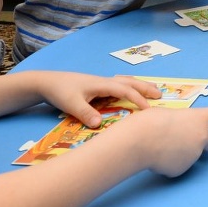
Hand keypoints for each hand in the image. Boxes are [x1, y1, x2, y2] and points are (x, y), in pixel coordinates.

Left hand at [36, 71, 160, 126]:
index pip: (125, 91)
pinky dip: (130, 87)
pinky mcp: (97, 86)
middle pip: (130, 82)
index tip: (148, 110)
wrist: (47, 82)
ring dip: (139, 86)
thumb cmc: (60, 92)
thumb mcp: (71, 104)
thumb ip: (85, 113)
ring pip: (125, 82)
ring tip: (152, 91)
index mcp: (101, 85)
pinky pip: (119, 85)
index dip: (138, 100)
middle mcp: (104, 82)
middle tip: (160, 95)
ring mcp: (101, 83)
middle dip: (145, 88)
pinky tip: (130, 91)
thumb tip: (99, 124)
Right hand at [115, 104, 207, 177]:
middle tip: (188, 140)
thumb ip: (183, 121)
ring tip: (162, 146)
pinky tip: (159, 157)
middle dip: (205, 142)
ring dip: (185, 152)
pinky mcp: (183, 170)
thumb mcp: (171, 114)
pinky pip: (180, 165)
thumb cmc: (152, 121)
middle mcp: (202, 137)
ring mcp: (194, 155)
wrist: (139, 141)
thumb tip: (181, 128)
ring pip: (194, 154)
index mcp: (200, 118)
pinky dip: (173, 162)